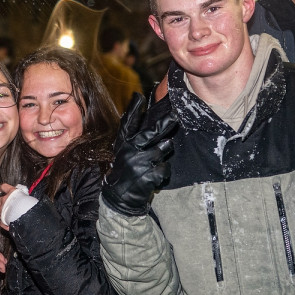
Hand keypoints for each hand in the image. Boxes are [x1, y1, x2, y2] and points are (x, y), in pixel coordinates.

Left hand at [0, 183, 37, 229]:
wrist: (28, 215)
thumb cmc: (30, 205)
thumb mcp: (28, 198)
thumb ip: (24, 199)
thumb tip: (27, 200)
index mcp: (12, 193)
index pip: (4, 187)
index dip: (1, 188)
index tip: (0, 189)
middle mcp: (5, 200)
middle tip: (3, 206)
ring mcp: (2, 210)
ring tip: (2, 215)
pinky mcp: (3, 220)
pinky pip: (1, 223)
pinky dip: (4, 224)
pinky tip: (7, 225)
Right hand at [101, 93, 176, 215]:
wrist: (119, 198)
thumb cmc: (125, 170)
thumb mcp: (123, 150)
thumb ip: (131, 133)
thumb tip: (137, 113)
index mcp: (123, 143)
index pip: (128, 122)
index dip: (134, 109)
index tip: (139, 96)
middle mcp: (129, 151)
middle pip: (150, 133)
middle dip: (164, 124)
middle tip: (175, 116)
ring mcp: (138, 164)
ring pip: (161, 150)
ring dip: (163, 153)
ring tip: (155, 158)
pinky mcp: (146, 177)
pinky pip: (164, 168)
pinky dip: (163, 171)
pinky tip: (155, 175)